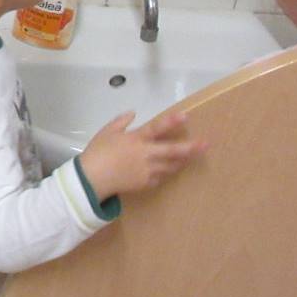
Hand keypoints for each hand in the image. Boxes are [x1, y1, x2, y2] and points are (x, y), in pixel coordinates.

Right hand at [77, 109, 205, 201]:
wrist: (91, 179)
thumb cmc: (97, 152)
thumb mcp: (106, 132)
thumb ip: (121, 121)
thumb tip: (133, 113)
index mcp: (135, 139)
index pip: (156, 128)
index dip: (172, 122)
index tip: (186, 116)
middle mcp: (145, 154)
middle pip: (172, 151)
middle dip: (190, 148)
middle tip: (205, 144)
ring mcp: (147, 170)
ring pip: (170, 166)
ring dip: (182, 161)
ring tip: (192, 158)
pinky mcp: (145, 183)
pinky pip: (160, 177)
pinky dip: (164, 173)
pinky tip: (167, 171)